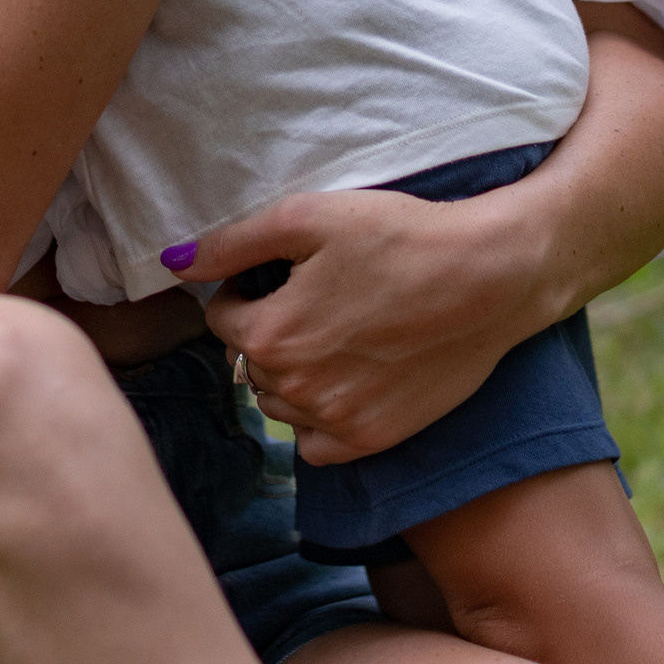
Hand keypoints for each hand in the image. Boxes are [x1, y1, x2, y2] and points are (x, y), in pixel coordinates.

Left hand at [184, 186, 549, 465]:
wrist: (490, 276)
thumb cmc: (399, 236)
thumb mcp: (307, 218)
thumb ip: (232, 243)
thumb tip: (173, 262)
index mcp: (270, 336)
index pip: (220, 317)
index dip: (245, 287)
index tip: (282, 270)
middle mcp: (296, 390)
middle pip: (248, 362)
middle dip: (266, 330)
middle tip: (313, 295)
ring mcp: (337, 422)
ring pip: (278, 403)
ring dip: (289, 373)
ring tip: (334, 330)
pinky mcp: (375, 440)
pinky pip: (315, 445)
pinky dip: (317, 417)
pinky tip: (345, 377)